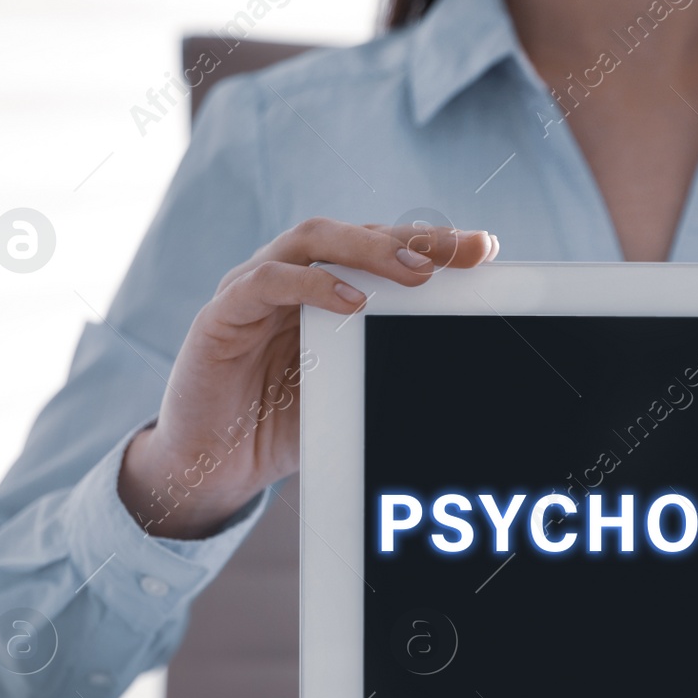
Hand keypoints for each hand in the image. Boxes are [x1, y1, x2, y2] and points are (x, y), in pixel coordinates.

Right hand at [117, 219, 497, 537]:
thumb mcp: (351, 392)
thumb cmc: (282, 424)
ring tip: (415, 272)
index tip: (485, 250)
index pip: (383, 249)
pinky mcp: (222, 315)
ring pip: (312, 240)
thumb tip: (454, 358)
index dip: (433, 243)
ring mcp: (253, 289)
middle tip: (464, 251)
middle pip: (355, 232)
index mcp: (325, 287)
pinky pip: (267, 282)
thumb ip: (387, 365)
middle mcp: (290, 275)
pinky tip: (351, 302)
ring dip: (368, 249)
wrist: (213, 465)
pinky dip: (312, 285)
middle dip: (414, 238)